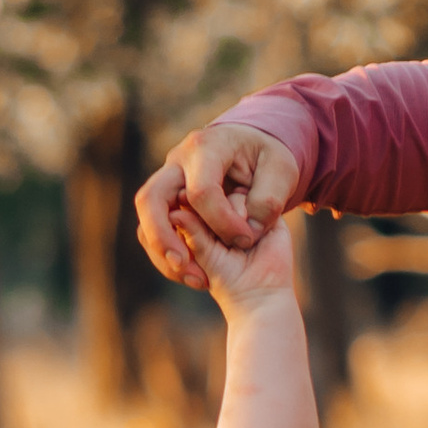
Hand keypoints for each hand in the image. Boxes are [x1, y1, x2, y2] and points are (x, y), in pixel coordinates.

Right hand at [137, 118, 301, 288]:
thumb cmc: (266, 158)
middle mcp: (177, 162)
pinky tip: (195, 276)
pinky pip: (151, 231)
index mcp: (206, 148)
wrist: (249, 147)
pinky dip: (167, 257)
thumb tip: (247, 229)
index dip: (223, 222)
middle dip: (164, 238)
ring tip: (197, 280)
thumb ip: (269, 200)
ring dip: (163, 254)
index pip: (202, 191)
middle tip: (186, 265)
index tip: (247, 239)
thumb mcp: (282, 171)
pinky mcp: (164, 201)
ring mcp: (165, 181)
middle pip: (151, 199)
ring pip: (145, 220)